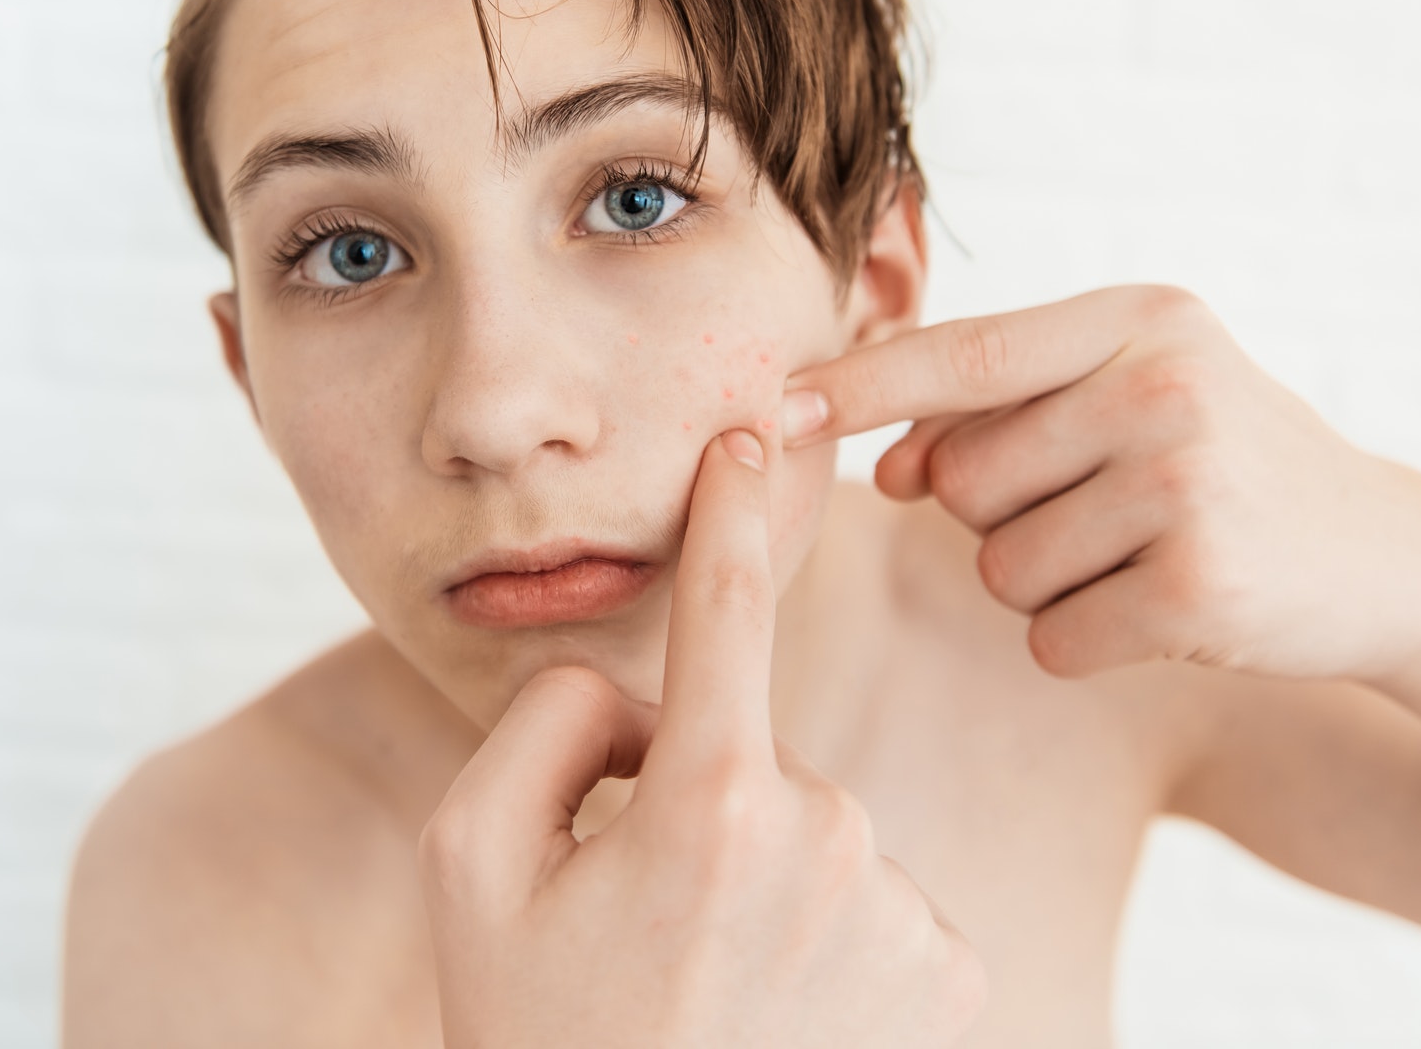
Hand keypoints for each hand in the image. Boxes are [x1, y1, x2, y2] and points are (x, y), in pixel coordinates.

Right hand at [418, 430, 984, 1048]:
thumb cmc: (537, 1037)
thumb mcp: (470, 868)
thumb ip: (546, 728)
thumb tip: (646, 693)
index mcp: (709, 801)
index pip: (723, 614)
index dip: (729, 513)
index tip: (751, 431)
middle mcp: (829, 837)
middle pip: (747, 749)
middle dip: (693, 799)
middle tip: (635, 928)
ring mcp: (900, 910)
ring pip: (811, 829)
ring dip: (758, 877)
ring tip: (705, 988)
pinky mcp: (950, 973)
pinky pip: (869, 898)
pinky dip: (824, 934)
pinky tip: (777, 1011)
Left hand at [784, 285, 1420, 680]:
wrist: (1384, 557)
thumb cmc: (1220, 465)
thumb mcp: (1130, 398)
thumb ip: (1003, 411)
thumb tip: (889, 466)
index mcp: (1136, 319)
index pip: (962, 352)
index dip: (859, 386)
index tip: (773, 410)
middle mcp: (1162, 385)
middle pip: (964, 478)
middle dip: (996, 515)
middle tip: (1100, 510)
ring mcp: (1187, 484)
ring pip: (999, 566)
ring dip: (1042, 583)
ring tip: (1137, 554)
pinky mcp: (1201, 587)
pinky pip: (1052, 637)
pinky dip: (1083, 641)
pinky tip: (1160, 610)